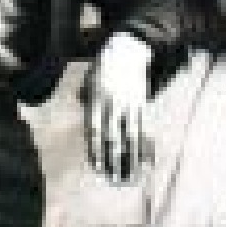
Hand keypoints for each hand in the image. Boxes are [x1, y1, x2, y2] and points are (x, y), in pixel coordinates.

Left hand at [85, 31, 151, 179]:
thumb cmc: (104, 66)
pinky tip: (147, 159)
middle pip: (113, 137)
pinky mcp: (142, 103)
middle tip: (113, 179)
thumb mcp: (88, 81)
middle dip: (113, 159)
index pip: (94, 130)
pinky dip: (145, 144)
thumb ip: (83, 100)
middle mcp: (113, 104)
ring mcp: (129, 104)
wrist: (127, 47)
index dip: (95, 150)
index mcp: (96, 100)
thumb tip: (78, 118)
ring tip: (131, 176)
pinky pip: (144, 127)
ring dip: (131, 157)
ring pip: (130, 135)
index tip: (97, 168)